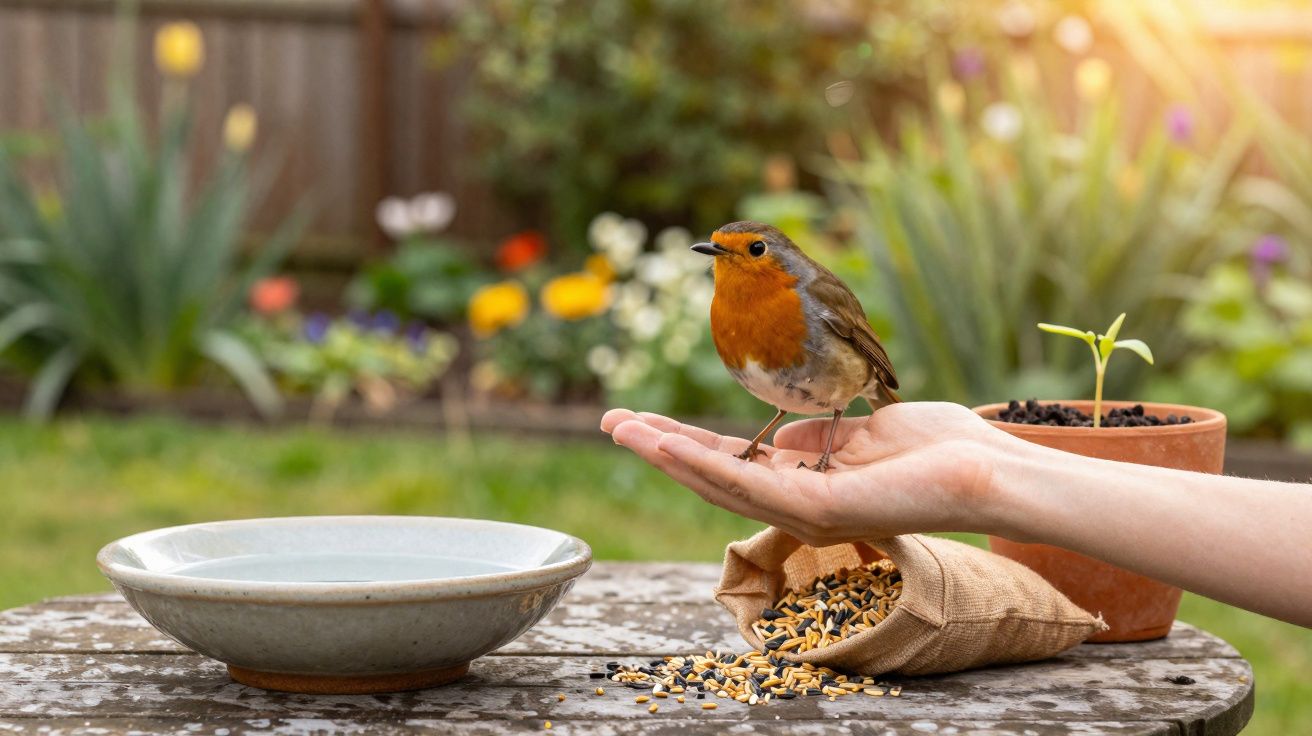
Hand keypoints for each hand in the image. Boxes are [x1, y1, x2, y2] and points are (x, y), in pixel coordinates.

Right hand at [601, 402, 1011, 546]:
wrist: (985, 469)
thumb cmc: (939, 446)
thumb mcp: (862, 430)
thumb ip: (818, 437)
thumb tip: (780, 436)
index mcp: (807, 484)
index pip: (734, 464)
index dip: (687, 443)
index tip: (646, 421)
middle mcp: (798, 504)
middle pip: (714, 476)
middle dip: (660, 449)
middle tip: (611, 424)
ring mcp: (805, 510)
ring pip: (719, 483)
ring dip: (667, 455)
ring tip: (624, 430)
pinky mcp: (818, 508)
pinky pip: (750, 485)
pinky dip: (704, 465)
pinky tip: (669, 445)